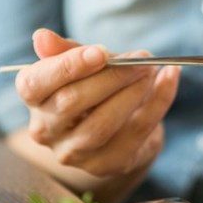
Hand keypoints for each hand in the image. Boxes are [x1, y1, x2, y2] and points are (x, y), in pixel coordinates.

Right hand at [14, 29, 179, 178]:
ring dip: (133, 92)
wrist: (117, 123)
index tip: (100, 52)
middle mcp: (45, 130)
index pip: (36, 84)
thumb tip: (41, 38)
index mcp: (34, 98)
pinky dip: (158, 103)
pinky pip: (134, 134)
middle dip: (111, 77)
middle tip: (141, 58)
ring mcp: (73, 153)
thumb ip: (64, 49)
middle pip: (72, 102)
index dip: (67, 67)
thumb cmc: (92, 84)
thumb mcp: (79, 61)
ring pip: (102, 124)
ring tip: (152, 69)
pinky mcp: (105, 165)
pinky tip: (168, 78)